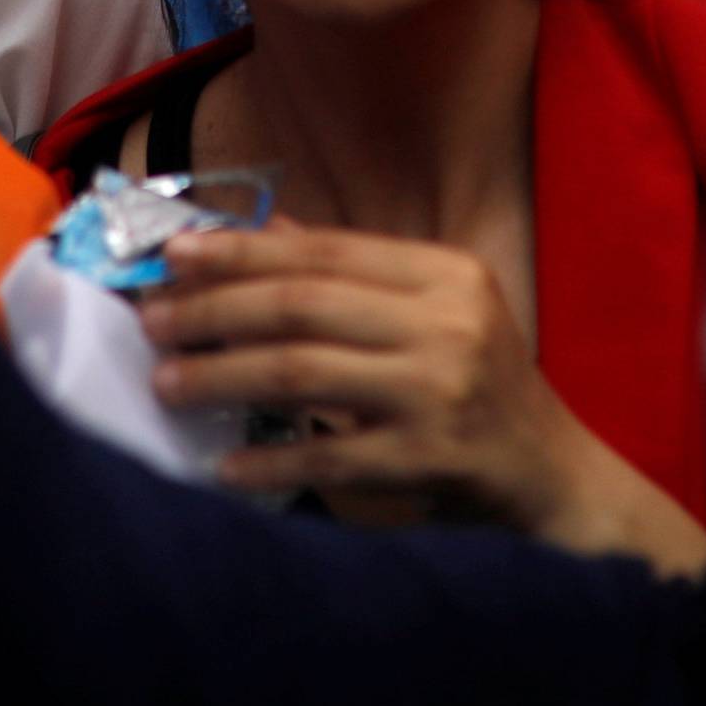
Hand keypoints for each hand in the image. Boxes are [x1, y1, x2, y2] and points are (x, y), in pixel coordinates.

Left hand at [143, 222, 589, 536]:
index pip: (325, 250)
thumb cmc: (480, 385)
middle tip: (151, 321)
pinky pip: (330, 455)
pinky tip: (224, 466)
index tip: (175, 255)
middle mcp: (447, 321)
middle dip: (216, 310)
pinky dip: (271, 461)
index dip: (243, 249)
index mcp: (445, 272)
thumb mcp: (433, 311)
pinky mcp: (432, 458)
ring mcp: (441, 389)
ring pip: (304, 372)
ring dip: (224, 375)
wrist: (553, 477)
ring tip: (168, 383)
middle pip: (304, 304)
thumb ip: (356, 273)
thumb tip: (269, 228)